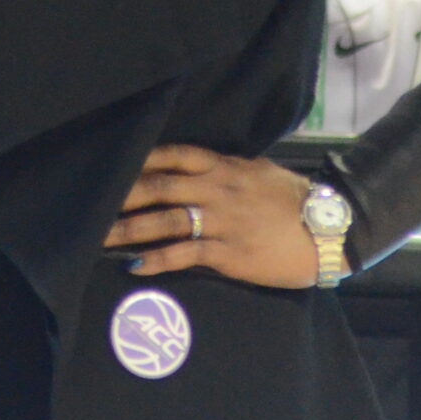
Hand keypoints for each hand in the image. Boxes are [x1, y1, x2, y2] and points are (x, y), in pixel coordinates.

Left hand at [104, 145, 324, 287]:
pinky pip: (185, 254)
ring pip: (166, 221)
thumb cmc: (294, 200)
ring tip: (98, 237)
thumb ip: (225, 170)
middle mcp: (219, 189)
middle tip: (90, 202)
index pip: (174, 155)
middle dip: (122, 195)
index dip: (140, 160)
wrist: (330, 229)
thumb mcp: (258, 172)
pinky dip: (157, 259)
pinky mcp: (229, 253)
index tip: (111, 165)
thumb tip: (195, 169)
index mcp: (225, 167)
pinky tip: (135, 265)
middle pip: (160, 186)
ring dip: (128, 229)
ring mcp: (223, 221)